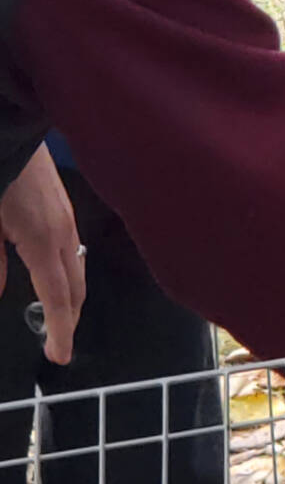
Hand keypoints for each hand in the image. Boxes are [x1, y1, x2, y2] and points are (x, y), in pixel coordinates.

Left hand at [0, 145, 85, 364]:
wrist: (11, 127)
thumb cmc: (1, 177)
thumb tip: (1, 291)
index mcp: (41, 241)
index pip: (58, 297)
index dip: (61, 330)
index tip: (58, 356)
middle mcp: (64, 233)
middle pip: (76, 286)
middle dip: (69, 318)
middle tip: (57, 345)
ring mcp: (68, 218)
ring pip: (77, 268)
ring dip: (70, 296)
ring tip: (58, 316)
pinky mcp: (64, 206)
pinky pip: (73, 250)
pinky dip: (68, 273)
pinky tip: (54, 275)